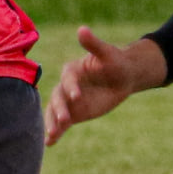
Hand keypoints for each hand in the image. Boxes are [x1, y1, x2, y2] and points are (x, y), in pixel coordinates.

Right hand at [45, 26, 157, 144]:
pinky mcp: (73, 114)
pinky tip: (49, 143)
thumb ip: (93, 44)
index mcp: (71, 70)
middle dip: (60, 109)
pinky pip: (61, 124)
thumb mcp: (107, 53)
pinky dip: (55, 133)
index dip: (71, 87)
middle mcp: (65, 86)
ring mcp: (67, 101)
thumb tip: (81, 29)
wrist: (123, 78)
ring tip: (52, 135)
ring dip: (53, 123)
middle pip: (57, 98)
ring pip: (55, 112)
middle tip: (65, 120)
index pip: (68, 79)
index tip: (77, 96)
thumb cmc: (116, 62)